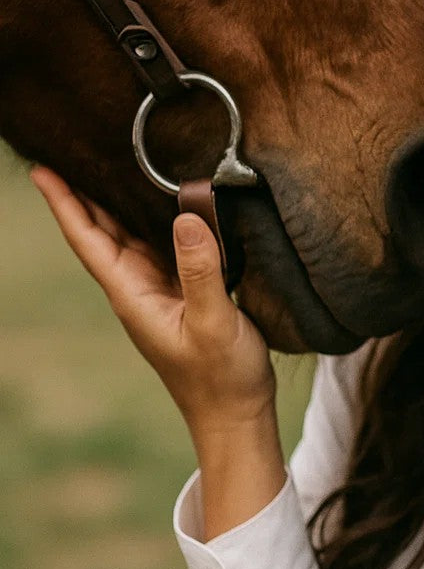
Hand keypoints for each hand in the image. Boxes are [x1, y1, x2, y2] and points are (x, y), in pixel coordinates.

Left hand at [29, 165, 275, 440]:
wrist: (236, 414)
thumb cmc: (222, 377)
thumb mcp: (213, 322)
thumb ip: (201, 271)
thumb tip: (187, 217)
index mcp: (134, 297)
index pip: (90, 242)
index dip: (66, 205)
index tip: (43, 171)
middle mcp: (140, 291)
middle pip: (103, 234)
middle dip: (84, 195)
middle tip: (68, 155)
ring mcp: (161, 294)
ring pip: (131, 239)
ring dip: (116, 205)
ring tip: (108, 169)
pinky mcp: (186, 295)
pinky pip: (163, 250)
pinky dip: (156, 223)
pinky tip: (165, 208)